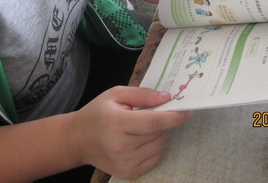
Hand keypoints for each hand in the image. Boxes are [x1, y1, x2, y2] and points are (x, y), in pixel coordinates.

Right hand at [69, 86, 192, 178]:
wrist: (78, 139)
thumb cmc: (98, 113)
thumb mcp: (116, 94)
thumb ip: (143, 94)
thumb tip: (167, 98)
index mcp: (116, 123)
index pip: (153, 122)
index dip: (173, 116)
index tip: (188, 111)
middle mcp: (121, 146)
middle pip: (159, 134)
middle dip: (161, 122)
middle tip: (145, 116)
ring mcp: (125, 163)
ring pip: (160, 146)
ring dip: (157, 135)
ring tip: (139, 129)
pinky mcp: (129, 173)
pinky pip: (156, 158)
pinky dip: (153, 148)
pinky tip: (138, 141)